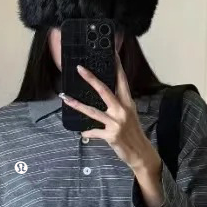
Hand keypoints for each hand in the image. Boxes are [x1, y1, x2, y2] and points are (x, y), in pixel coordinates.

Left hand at [62, 59, 161, 181]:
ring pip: (92, 111)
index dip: (117, 66)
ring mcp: (116, 123)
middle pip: (104, 90)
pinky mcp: (111, 135)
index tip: (112, 53)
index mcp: (128, 103)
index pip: (121, 80)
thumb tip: (104, 94)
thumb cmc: (133, 133)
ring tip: (65, 98)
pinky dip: (87, 133)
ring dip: (77, 104)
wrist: (141, 153)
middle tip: (80, 68)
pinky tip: (83, 132)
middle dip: (91, 78)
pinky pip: (94, 132)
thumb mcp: (129, 115)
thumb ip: (118, 104)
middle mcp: (122, 110)